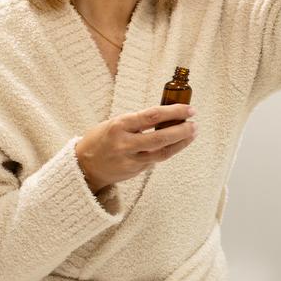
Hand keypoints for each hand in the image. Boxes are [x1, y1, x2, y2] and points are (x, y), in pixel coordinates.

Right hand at [75, 104, 197, 193]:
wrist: (85, 165)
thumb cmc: (102, 139)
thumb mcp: (115, 123)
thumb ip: (138, 121)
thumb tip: (167, 115)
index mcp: (119, 125)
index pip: (152, 116)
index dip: (174, 112)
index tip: (189, 110)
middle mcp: (125, 143)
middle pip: (160, 137)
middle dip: (182, 130)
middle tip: (195, 124)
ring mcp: (130, 160)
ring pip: (162, 152)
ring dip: (180, 143)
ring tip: (192, 133)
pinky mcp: (135, 171)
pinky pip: (156, 160)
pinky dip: (169, 150)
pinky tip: (178, 144)